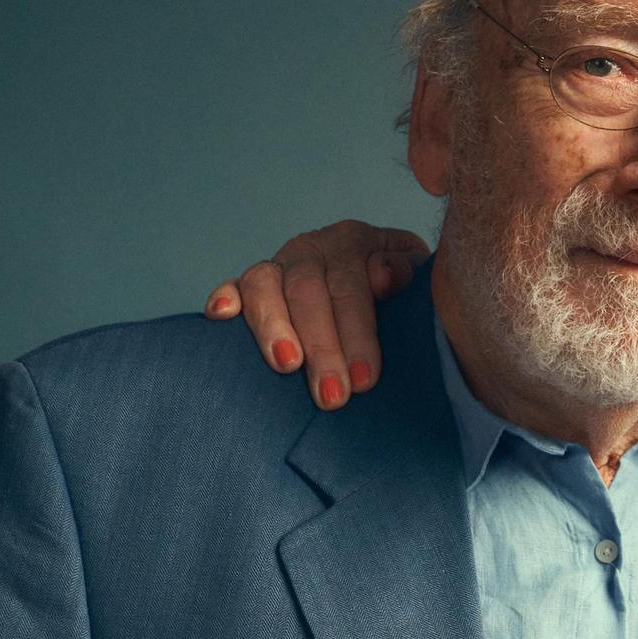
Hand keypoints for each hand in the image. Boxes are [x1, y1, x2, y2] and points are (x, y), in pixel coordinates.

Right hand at [204, 220, 428, 409]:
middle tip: (332, 395)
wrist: (384, 278)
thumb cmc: (400, 293)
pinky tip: (222, 316)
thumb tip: (384, 275)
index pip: (352, 287)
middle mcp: (313, 249)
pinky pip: (233, 285)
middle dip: (321, 346)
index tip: (366, 379)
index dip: (358, 333)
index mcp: (355, 243)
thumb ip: (405, 273)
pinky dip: (225, 297)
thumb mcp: (415, 278)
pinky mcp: (251, 284)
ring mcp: (280, 264)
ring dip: (274, 328)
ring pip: (266, 286)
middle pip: (309, 292)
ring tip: (286, 365)